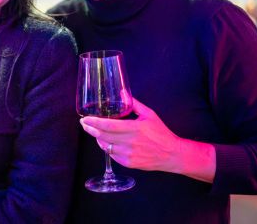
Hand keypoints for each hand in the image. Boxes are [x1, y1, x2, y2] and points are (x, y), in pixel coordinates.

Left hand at [81, 98, 215, 181]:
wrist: (171, 154)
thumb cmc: (161, 133)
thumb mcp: (149, 115)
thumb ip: (134, 104)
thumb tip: (122, 93)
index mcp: (135, 128)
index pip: (109, 126)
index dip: (94, 122)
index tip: (85, 119)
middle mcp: (130, 142)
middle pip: (103, 136)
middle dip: (90, 129)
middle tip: (84, 124)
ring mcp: (128, 154)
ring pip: (105, 146)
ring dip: (98, 138)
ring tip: (95, 131)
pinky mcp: (128, 163)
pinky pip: (111, 155)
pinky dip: (107, 147)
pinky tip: (106, 141)